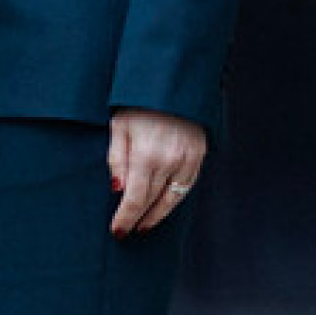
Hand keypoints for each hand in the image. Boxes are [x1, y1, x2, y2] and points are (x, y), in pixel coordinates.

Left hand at [106, 107, 205, 238]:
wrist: (173, 83)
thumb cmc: (140, 104)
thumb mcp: (119, 127)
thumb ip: (117, 160)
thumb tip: (118, 190)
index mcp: (146, 155)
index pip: (135, 200)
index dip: (126, 219)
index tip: (118, 231)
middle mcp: (169, 162)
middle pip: (152, 202)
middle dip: (138, 220)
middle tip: (128, 232)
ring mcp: (187, 160)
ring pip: (172, 199)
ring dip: (158, 215)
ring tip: (145, 226)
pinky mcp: (198, 156)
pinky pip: (187, 186)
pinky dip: (175, 199)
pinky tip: (164, 204)